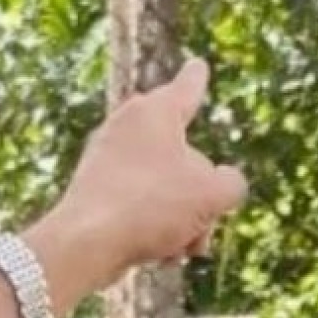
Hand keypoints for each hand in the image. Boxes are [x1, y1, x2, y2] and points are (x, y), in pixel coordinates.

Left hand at [23, 58, 247, 311]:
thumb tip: (220, 186)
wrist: (87, 243)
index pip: (187, 87)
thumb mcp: (213, 194)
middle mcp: (127, 127)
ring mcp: (108, 160)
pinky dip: (156, 227)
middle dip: (202, 195)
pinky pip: (141, 205)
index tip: (198, 64)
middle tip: (206, 222)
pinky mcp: (96, 192)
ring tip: (181, 245)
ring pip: (165, 187)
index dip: (198, 78)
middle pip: (184, 156)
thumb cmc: (152, 205)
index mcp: (155, 112)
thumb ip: (231, 184)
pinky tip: (159, 253)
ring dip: (183, 219)